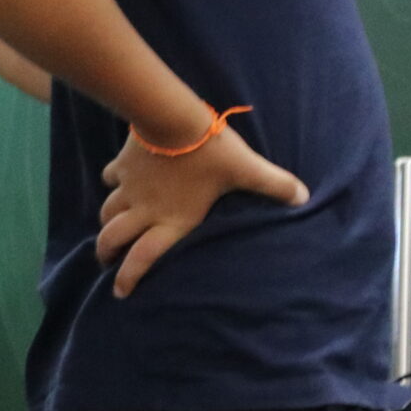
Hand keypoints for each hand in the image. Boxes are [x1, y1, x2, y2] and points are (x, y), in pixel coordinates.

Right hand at [95, 118, 307, 295]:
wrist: (174, 119)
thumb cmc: (211, 152)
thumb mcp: (246, 170)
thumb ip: (274, 186)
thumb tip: (304, 197)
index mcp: (172, 220)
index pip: (144, 257)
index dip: (129, 276)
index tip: (121, 291)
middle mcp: (145, 210)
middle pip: (113, 238)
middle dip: (106, 252)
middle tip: (107, 260)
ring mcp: (130, 187)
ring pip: (107, 212)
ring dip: (106, 222)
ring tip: (107, 229)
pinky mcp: (122, 165)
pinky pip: (110, 177)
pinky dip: (111, 181)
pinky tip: (115, 180)